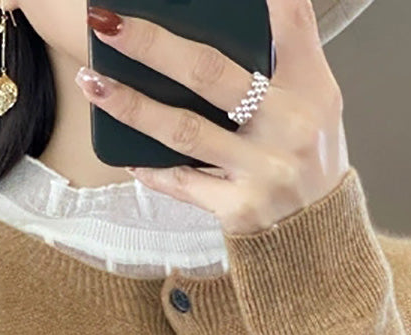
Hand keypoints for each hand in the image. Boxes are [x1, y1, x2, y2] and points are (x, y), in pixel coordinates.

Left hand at [77, 0, 350, 235]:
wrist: (317, 235)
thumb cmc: (307, 155)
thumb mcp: (315, 97)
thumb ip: (287, 49)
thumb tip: (250, 5)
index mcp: (310, 87)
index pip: (288, 22)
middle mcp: (289, 126)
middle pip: (209, 73)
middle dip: (153, 45)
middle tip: (107, 23)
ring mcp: (262, 170)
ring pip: (184, 130)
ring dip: (132, 106)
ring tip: (93, 83)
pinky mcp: (238, 208)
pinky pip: (182, 182)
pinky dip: (150, 168)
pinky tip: (123, 155)